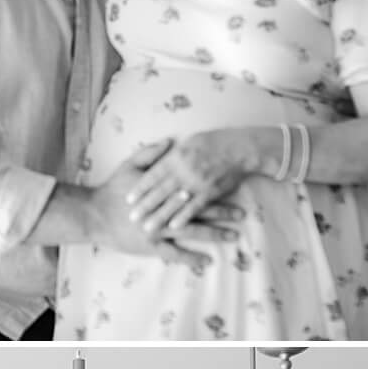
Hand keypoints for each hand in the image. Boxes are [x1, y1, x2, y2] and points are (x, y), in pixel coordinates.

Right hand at [85, 146, 242, 270]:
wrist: (93, 216)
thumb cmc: (112, 189)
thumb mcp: (130, 165)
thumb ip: (151, 153)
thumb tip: (172, 141)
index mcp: (161, 190)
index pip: (192, 188)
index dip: (212, 188)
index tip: (231, 186)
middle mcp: (163, 210)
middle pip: (198, 211)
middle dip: (222, 213)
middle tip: (242, 214)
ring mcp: (158, 230)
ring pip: (192, 233)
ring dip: (214, 235)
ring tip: (234, 237)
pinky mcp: (151, 247)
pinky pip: (175, 254)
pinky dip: (192, 259)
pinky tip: (207, 261)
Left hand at [122, 128, 266, 236]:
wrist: (239, 149)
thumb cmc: (213, 142)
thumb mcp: (187, 141)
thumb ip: (171, 153)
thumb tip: (157, 161)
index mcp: (176, 157)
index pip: (153, 175)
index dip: (140, 188)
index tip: (128, 199)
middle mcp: (183, 171)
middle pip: (159, 191)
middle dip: (144, 206)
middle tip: (131, 217)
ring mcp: (196, 183)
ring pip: (174, 202)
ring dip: (160, 216)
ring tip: (147, 227)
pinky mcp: (210, 192)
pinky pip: (194, 207)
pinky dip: (184, 217)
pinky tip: (174, 226)